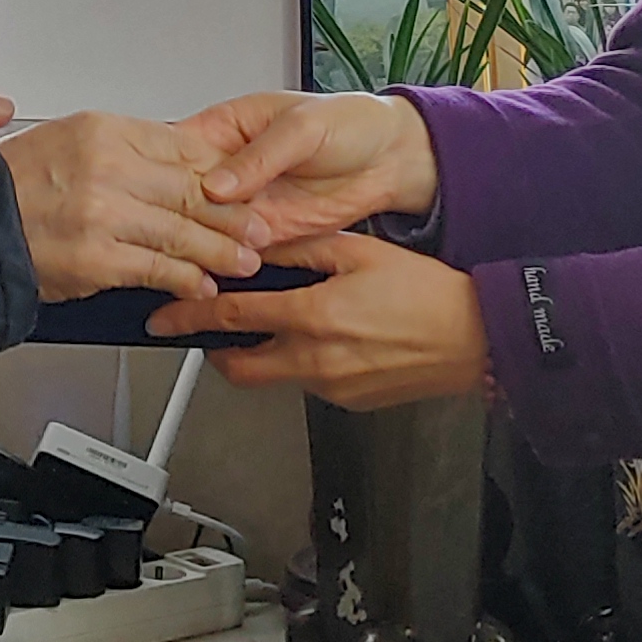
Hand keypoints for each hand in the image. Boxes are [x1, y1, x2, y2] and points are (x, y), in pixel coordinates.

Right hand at [0, 111, 262, 301]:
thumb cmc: (15, 185)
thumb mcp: (72, 140)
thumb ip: (126, 150)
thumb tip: (181, 163)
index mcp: (103, 130)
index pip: (184, 148)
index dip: (224, 175)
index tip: (243, 190)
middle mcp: (106, 166)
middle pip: (193, 190)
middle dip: (234, 216)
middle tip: (259, 229)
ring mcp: (103, 213)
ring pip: (182, 232)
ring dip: (219, 251)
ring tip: (242, 261)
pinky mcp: (97, 258)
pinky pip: (157, 269)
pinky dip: (185, 279)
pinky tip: (200, 284)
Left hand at [147, 230, 490, 407]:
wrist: (478, 339)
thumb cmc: (428, 293)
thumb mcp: (360, 250)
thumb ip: (302, 245)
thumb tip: (258, 240)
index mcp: (314, 316)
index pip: (232, 318)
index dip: (190, 317)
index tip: (163, 317)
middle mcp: (316, 359)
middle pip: (239, 368)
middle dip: (214, 352)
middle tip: (205, 333)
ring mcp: (332, 387)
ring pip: (274, 376)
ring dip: (262, 353)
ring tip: (272, 323)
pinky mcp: (350, 402)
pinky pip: (309, 383)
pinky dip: (300, 362)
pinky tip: (320, 337)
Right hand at [180, 90, 439, 244]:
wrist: (393, 160)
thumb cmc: (352, 124)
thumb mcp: (303, 127)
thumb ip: (261, 156)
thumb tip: (218, 183)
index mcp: (228, 128)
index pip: (178, 149)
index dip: (162, 170)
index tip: (153, 190)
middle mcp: (230, 168)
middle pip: (185, 195)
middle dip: (177, 214)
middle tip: (176, 230)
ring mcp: (246, 203)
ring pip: (206, 227)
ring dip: (202, 242)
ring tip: (197, 255)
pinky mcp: (267, 232)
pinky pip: (236, 250)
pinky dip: (229, 261)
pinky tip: (222, 268)